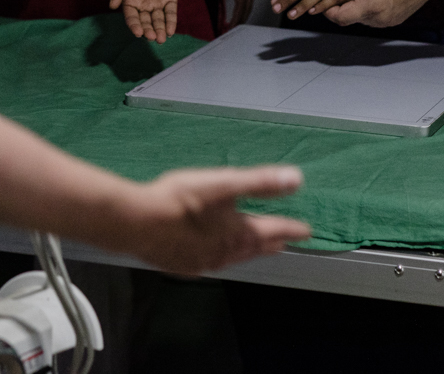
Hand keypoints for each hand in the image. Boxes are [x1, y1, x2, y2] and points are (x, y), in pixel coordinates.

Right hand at [109, 0, 177, 42]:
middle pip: (146, 22)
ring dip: (161, 30)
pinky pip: (170, 12)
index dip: (135, 26)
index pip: (132, 18)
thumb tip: (112, 5)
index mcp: (130, 3)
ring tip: (162, 38)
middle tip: (153, 38)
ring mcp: (157, 3)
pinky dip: (171, 21)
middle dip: (149, 31)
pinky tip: (171, 30)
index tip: (138, 33)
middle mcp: (144, 6)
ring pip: (159, 20)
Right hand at [119, 166, 310, 275]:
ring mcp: (202, 261)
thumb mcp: (223, 183)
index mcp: (238, 232)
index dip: (290, 229)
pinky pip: (208, 263)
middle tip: (283, 244)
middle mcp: (224, 251)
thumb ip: (259, 182)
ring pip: (232, 258)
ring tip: (253, 249)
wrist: (137, 222)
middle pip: (253, 248)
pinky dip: (219, 257)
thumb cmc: (180, 200)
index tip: (306, 232)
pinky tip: (211, 255)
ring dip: (246, 252)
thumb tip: (296, 180)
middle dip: (269, 244)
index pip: (272, 230)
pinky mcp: (181, 264)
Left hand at [216, 0, 254, 29]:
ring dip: (242, 12)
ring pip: (248, 0)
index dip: (236, 18)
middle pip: (248, 5)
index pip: (241, 5)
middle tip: (231, 31)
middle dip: (240, 19)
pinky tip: (236, 9)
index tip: (229, 29)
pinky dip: (242, 4)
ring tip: (233, 24)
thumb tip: (220, 3)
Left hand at [321, 0, 442, 26]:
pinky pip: (375, 16)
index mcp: (372, 6)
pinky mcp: (397, 17)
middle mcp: (381, 19)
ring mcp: (391, 21)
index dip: (326, 9)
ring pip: (363, 18)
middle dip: (339, 6)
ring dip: (354, 6)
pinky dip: (367, 7)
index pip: (339, 17)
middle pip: (350, 19)